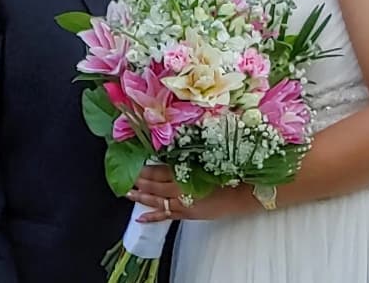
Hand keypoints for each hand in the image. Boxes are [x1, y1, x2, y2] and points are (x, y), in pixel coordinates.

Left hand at [125, 164, 257, 221]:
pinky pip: (167, 216)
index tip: (131, 164)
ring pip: (157, 201)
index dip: (144, 169)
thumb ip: (187, 157)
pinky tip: (140, 218)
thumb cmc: (228, 173)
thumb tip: (171, 149)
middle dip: (139, 182)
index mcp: (185, 173)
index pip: (159, 170)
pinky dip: (153, 217)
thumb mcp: (207, 160)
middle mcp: (181, 189)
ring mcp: (183, 203)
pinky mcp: (188, 214)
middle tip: (124, 178)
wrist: (244, 193)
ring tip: (127, 193)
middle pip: (154, 185)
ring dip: (141, 197)